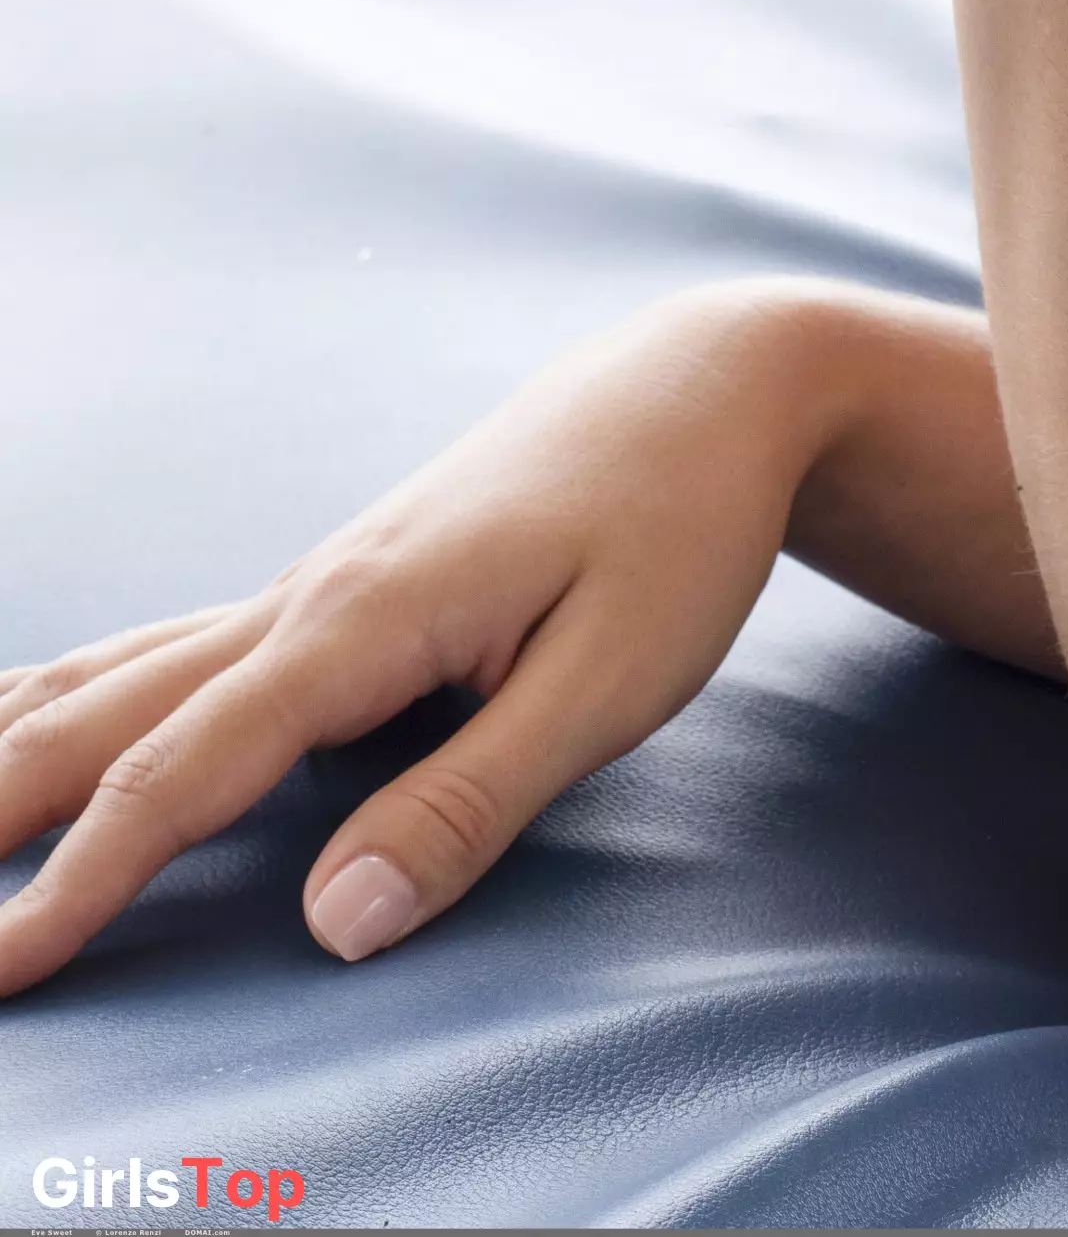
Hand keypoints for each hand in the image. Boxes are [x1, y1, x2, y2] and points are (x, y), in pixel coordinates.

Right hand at [0, 279, 847, 994]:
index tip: (3, 971)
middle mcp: (310, 594)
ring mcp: (318, 583)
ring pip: (127, 670)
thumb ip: (473, 801)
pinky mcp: (345, 586)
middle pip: (114, 713)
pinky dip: (83, 696)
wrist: (712, 380)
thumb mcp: (615, 678)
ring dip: (18, 744)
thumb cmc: (681, 524)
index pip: (187, 770)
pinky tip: (40, 722)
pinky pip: (177, 649)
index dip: (87, 878)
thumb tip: (335, 924)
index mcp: (364, 619)